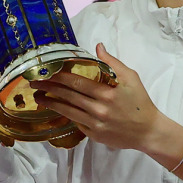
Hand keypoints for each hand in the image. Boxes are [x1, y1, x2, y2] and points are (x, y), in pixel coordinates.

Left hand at [31, 44, 162, 151]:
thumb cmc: (140, 102)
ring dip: (51, 103)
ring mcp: (95, 124)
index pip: (77, 83)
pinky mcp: (94, 135)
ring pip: (68, 111)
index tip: (46, 71)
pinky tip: (56, 109)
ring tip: (38, 97)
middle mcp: (99, 109)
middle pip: (68, 96)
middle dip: (49, 88)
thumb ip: (112, 63)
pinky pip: (77, 123)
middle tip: (34, 82)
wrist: (148, 131)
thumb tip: (97, 47)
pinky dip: (66, 115)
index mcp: (107, 93)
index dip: (59, 76)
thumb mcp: (131, 78)